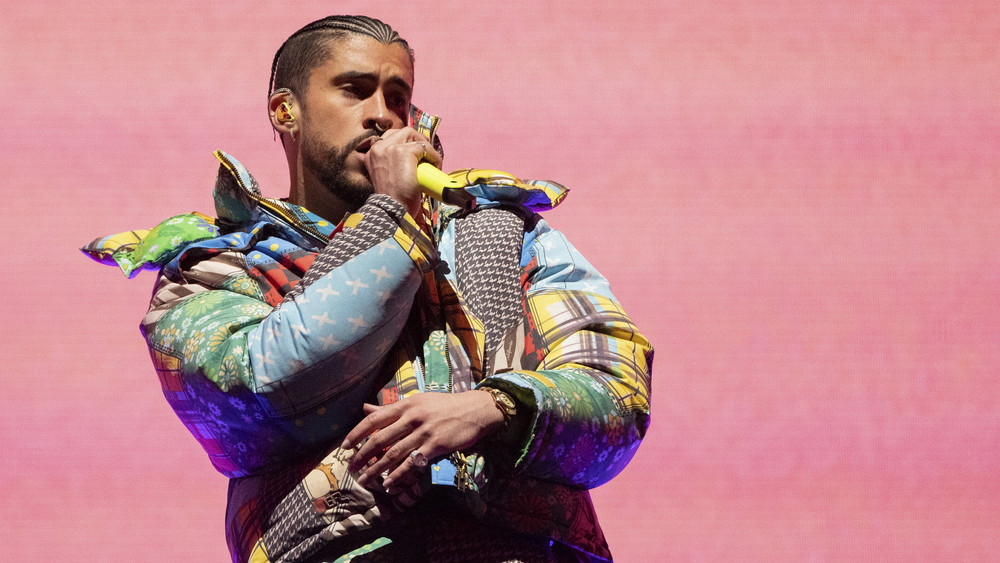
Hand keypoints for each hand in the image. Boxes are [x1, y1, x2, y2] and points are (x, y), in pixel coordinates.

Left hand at [341, 391, 502, 491]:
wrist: (475, 410)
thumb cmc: (444, 406)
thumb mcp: (417, 402)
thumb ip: (391, 409)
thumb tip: (365, 409)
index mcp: (406, 405)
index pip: (374, 419)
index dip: (356, 433)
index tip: (344, 446)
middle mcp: (412, 417)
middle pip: (380, 439)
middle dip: (362, 456)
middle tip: (351, 468)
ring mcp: (424, 432)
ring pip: (394, 454)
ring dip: (376, 470)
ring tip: (364, 480)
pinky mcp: (435, 446)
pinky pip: (412, 463)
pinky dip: (399, 475)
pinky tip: (389, 483)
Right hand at [364, 127, 442, 219]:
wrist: (392, 210)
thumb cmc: (392, 200)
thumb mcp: (387, 177)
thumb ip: (392, 165)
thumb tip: (412, 160)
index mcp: (371, 155)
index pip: (389, 138)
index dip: (405, 142)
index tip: (416, 152)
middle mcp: (377, 148)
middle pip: (401, 132)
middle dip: (416, 140)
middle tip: (426, 154)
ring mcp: (390, 148)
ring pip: (412, 135)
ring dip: (425, 146)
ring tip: (431, 159)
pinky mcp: (403, 152)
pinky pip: (423, 147)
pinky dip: (433, 155)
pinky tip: (436, 165)